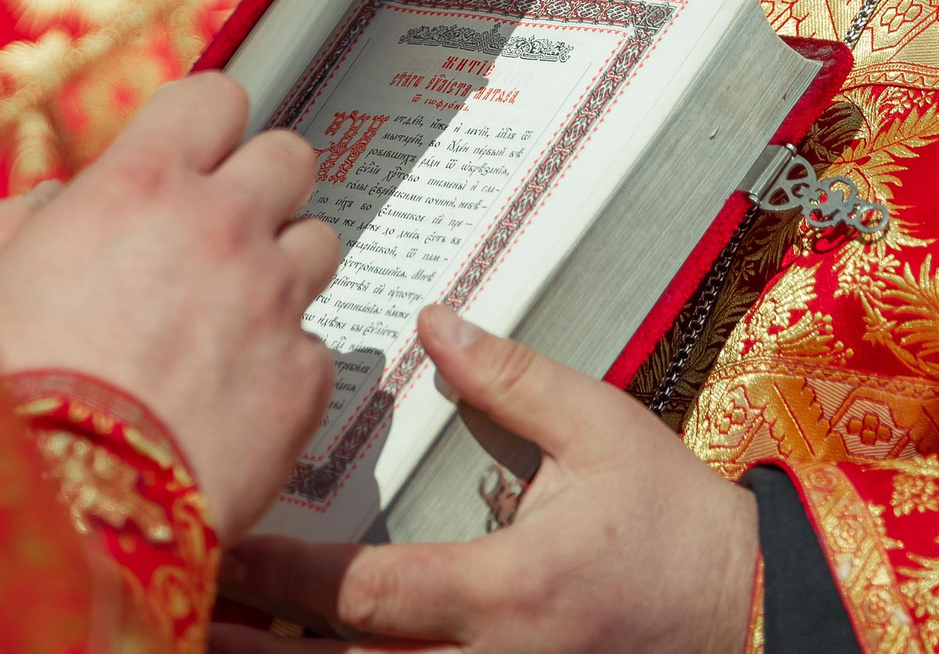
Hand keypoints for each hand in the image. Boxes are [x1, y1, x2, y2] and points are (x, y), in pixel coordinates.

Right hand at [0, 73, 340, 538]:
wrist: (58, 511)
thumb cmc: (1, 395)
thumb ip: (19, 222)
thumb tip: (50, 204)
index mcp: (140, 183)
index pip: (215, 97)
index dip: (204, 124)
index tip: (191, 154)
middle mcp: (221, 225)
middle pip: (290, 157)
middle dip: (260, 186)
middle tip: (221, 232)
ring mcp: (273, 300)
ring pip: (319, 243)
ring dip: (282, 267)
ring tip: (230, 318)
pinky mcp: (303, 380)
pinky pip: (316, 348)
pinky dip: (284, 366)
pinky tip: (235, 399)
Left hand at [213, 306, 758, 652]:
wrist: (755, 614)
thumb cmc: (678, 525)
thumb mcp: (601, 430)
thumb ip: (510, 377)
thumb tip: (435, 317)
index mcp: (507, 592)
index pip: (364, 595)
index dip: (282, 578)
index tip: (220, 544)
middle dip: (257, 643)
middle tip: (183, 600)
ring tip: (213, 628)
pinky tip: (301, 649)